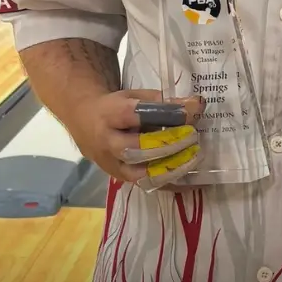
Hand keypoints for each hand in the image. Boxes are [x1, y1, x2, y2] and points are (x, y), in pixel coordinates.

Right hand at [67, 88, 205, 188]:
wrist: (86, 124)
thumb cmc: (116, 107)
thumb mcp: (134, 96)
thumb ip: (162, 101)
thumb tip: (195, 105)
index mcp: (110, 115)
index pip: (137, 114)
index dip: (167, 113)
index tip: (192, 109)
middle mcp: (108, 143)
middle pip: (138, 148)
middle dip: (170, 143)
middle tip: (193, 136)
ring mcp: (113, 165)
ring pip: (141, 172)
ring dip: (171, 167)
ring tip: (194, 157)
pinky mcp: (120, 179)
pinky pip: (147, 185)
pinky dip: (170, 184)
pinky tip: (191, 182)